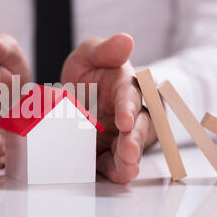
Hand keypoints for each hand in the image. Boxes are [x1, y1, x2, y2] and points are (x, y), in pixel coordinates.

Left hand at [61, 34, 156, 183]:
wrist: (76, 97)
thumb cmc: (89, 74)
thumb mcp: (89, 56)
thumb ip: (104, 50)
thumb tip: (126, 40)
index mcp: (125, 86)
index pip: (131, 94)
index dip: (129, 107)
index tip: (125, 119)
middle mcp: (130, 112)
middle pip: (140, 126)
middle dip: (135, 139)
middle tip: (129, 150)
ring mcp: (122, 135)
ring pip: (132, 148)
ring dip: (130, 160)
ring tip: (127, 169)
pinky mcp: (110, 152)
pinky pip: (116, 163)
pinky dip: (118, 171)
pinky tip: (120, 177)